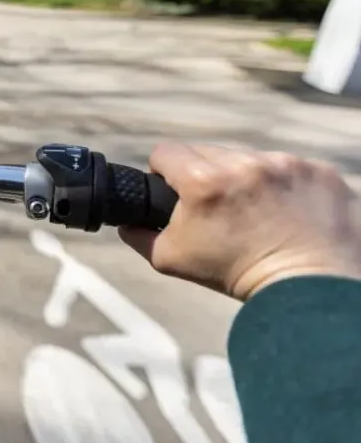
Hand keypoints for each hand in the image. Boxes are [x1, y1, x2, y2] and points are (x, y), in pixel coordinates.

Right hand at [119, 143, 360, 300]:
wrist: (307, 290)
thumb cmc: (235, 274)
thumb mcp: (171, 259)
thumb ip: (139, 235)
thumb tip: (126, 223)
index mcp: (202, 181)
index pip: (165, 152)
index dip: (162, 171)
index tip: (172, 188)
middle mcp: (244, 164)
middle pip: (206, 152)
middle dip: (204, 174)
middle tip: (215, 207)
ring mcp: (285, 164)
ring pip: (247, 157)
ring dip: (244, 177)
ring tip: (253, 211)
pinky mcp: (318, 170)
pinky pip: (287, 166)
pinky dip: (282, 184)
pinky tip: (283, 211)